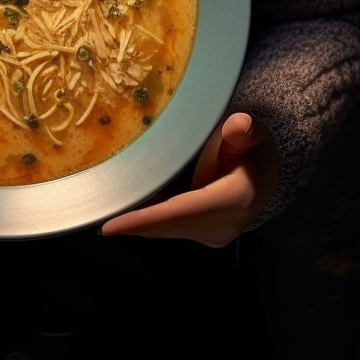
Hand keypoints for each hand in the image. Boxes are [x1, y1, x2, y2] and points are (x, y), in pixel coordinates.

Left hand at [100, 112, 279, 246]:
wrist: (267, 175)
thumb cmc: (254, 148)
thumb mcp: (253, 134)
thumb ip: (245, 130)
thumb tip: (240, 125)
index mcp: (234, 200)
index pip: (180, 212)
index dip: (144, 220)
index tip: (111, 227)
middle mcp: (222, 225)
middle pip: (168, 224)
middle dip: (131, 223)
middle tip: (93, 216)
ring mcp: (213, 234)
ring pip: (166, 229)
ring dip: (136, 223)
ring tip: (102, 213)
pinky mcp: (203, 234)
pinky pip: (169, 228)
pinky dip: (146, 221)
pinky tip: (125, 213)